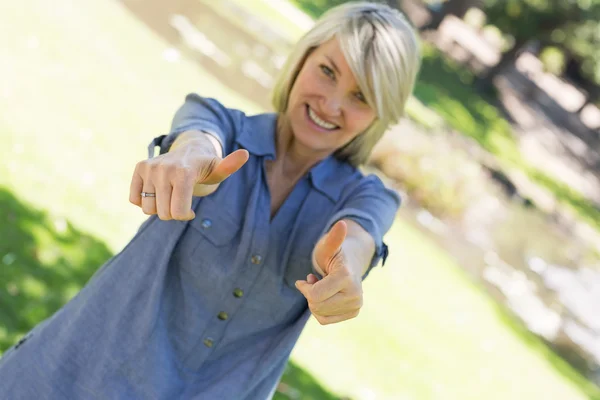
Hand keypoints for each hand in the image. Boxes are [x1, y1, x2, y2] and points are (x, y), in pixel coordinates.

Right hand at [129, 141, 247, 219]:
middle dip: (174, 213)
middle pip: (163, 213)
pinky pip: (134, 199)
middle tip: (182, 201)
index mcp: (183, 172)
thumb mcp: (220, 170)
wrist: (190, 151)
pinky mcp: (139, 168)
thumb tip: (245, 154)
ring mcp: (149, 168)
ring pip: (147, 208)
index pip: (177, 212)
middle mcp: (163, 168)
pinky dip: (144, 202)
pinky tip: (158, 193)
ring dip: (160, 208)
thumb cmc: (207, 167)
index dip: (186, 215)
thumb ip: (230, 166)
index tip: (193, 210)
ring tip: (171, 195)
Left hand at [295, 221, 363, 324]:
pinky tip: (326, 297)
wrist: (350, 262)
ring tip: (322, 286)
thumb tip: (342, 224)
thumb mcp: (328, 246)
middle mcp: (355, 294)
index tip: (306, 278)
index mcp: (347, 278)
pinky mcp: (354, 312)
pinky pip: (325, 320)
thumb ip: (333, 238)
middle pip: (316, 306)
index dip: (305, 288)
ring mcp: (356, 305)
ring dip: (315, 301)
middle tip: (316, 280)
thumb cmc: (334, 254)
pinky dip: (320, 310)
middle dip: (310, 294)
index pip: (314, 295)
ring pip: (320, 314)